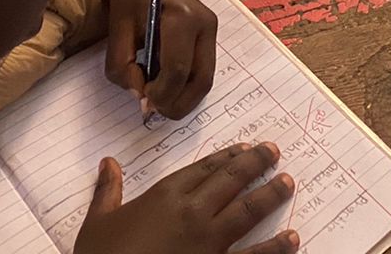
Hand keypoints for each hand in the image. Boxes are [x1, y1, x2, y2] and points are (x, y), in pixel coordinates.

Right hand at [73, 143, 296, 253]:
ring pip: (247, 211)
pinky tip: (292, 238)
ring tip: (288, 184)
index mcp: (165, 196)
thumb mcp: (98, 223)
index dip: (226, 157)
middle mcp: (192, 212)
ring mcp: (208, 241)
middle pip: (231, 181)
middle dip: (255, 164)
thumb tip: (108, 163)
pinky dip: (275, 247)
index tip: (244, 147)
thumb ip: (107, 191)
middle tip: (274, 152)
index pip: (203, 168)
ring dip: (270, 196)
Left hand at [105, 0, 216, 119]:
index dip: (160, 94)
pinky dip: (187, 86)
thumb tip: (138, 94)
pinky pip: (203, 70)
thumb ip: (122, 65)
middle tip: (153, 110)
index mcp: (181, 17)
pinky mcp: (211, 35)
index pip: (177, 69)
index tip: (142, 101)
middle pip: (200, 80)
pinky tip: (167, 85)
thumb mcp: (117, 27)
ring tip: (159, 100)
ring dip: (184, 98)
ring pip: (205, 79)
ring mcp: (211, 30)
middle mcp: (204, 24)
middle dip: (177, 104)